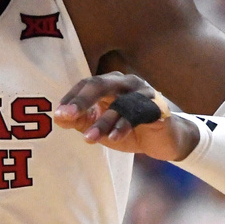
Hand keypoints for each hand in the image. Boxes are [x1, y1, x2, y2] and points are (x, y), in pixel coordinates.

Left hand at [54, 72, 198, 161]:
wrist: (166, 140)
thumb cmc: (130, 129)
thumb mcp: (101, 126)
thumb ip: (80, 121)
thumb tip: (59, 118)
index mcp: (110, 83)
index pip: (86, 84)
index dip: (72, 98)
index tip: (59, 115)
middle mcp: (126, 83)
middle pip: (100, 85)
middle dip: (82, 101)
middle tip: (67, 116)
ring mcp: (143, 93)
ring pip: (119, 103)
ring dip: (103, 121)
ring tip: (88, 138)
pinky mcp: (158, 108)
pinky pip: (138, 115)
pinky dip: (124, 126)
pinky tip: (113, 138)